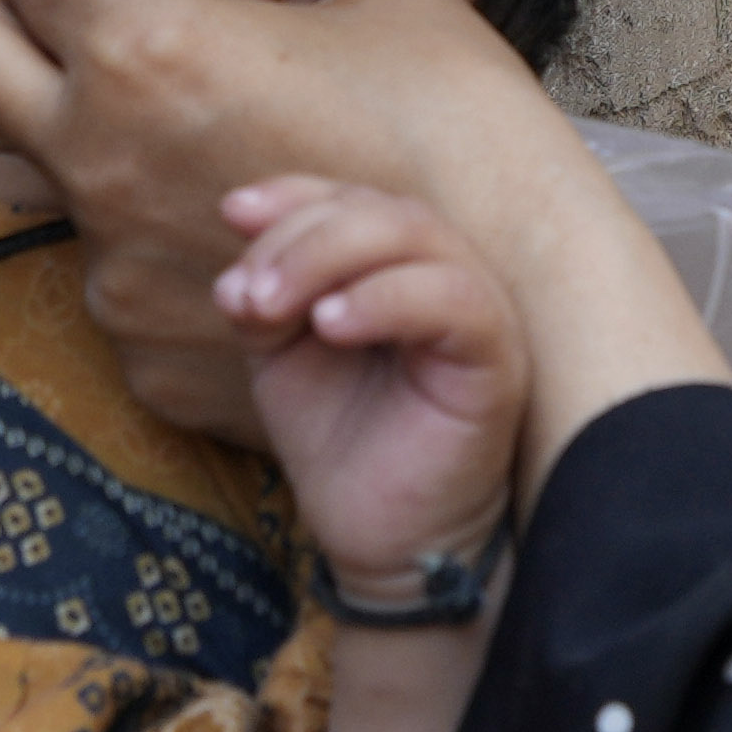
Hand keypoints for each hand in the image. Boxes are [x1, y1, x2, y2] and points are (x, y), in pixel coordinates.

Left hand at [0, 0, 731, 485]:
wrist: (515, 313)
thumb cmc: (459, 136)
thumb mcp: (394, 1)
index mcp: (145, 50)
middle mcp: (97, 153)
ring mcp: (107, 256)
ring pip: (41, 161)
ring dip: (95, 125)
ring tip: (198, 122)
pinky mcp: (136, 336)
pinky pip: (114, 260)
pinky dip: (155, 227)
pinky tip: (238, 219)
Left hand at [214, 179, 520, 597]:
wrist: (380, 537)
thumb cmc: (340, 442)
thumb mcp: (283, 356)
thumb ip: (268, 297)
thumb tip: (241, 256)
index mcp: (394, 265)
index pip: (350, 198)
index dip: (293, 194)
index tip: (233, 214)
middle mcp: (443, 273)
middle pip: (380, 208)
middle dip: (301, 236)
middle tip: (248, 295)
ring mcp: (477, 310)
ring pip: (417, 235)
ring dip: (330, 256)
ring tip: (272, 308)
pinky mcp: (497, 356)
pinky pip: (454, 299)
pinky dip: (386, 298)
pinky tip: (330, 326)